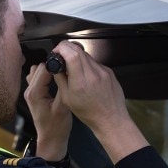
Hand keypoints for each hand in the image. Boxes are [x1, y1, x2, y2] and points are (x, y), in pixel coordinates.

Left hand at [23, 62, 71, 160]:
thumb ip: (62, 87)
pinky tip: (55, 80)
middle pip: (40, 67)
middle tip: (67, 70)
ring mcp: (30, 91)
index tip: (68, 65)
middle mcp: (29, 90)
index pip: (45, 68)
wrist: (51, 139)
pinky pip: (37, 77)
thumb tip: (64, 70)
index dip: (57, 64)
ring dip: (49, 70)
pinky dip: (46, 75)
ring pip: (38, 70)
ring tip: (61, 74)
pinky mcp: (33, 93)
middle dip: (53, 66)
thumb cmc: (57, 127)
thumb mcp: (63, 107)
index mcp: (35, 93)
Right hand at [50, 41, 147, 162]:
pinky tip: (86, 75)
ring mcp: (103, 72)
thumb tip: (56, 66)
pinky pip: (95, 62)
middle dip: (67, 48)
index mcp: (81, 82)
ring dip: (77, 56)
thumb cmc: (89, 113)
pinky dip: (87, 64)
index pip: (72, 54)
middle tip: (61, 55)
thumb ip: (60, 80)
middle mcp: (93, 74)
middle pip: (78, 50)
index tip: (57, 51)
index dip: (62, 48)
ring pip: (87, 55)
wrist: (111, 119)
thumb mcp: (67, 99)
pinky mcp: (109, 72)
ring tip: (73, 68)